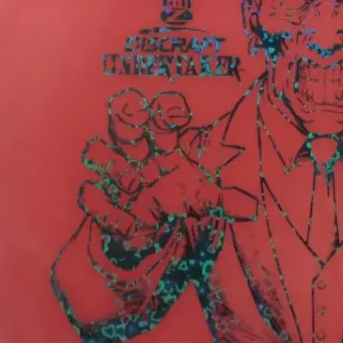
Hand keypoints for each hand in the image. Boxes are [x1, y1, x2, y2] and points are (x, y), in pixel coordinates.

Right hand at [78, 88, 256, 248]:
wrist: (149, 232)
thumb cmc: (176, 201)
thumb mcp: (202, 200)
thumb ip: (223, 202)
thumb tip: (251, 208)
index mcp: (164, 149)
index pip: (162, 118)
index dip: (166, 110)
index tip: (177, 114)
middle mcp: (137, 157)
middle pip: (126, 126)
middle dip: (127, 117)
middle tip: (134, 111)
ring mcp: (115, 177)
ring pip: (101, 154)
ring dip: (112, 165)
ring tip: (133, 184)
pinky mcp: (101, 201)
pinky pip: (91, 195)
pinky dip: (108, 209)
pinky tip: (132, 226)